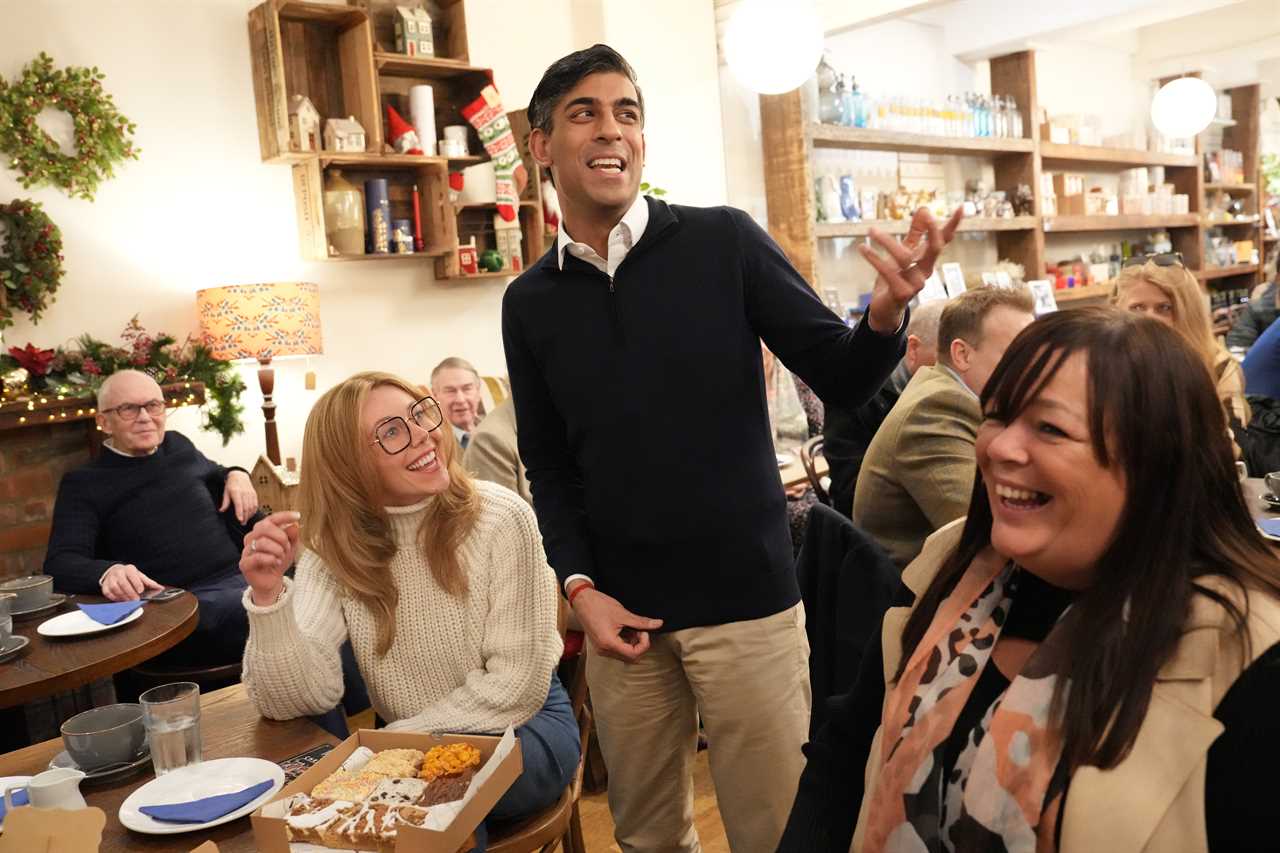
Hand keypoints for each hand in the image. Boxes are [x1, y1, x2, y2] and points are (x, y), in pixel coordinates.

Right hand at [100, 564, 163, 601]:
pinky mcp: (104, 586)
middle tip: (135, 599)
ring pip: (115, 588)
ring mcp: (110, 579)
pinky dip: (115, 598)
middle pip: (123, 583)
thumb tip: (160, 588)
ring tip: (129, 601)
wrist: (114, 572)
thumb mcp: (140, 576)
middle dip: (130, 593)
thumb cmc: (130, 575)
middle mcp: (119, 573)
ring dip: (123, 596)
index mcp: (129, 569)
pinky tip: (121, 600)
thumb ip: (149, 583)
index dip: (136, 583)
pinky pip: (108, 593)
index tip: (140, 590)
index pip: (132, 575)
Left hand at [220, 470, 259, 524]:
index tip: (240, 520)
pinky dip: (253, 511)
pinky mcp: (254, 494)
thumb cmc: (231, 485)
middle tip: (242, 523)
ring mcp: (250, 493)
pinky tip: (250, 515)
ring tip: (245, 520)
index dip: (240, 512)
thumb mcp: (225, 492)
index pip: (239, 504)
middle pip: (246, 507)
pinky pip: (255, 504)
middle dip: (245, 516)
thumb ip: (225, 502)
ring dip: (249, 515)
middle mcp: (244, 492)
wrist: (239, 475)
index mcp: (236, 492)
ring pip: (251, 507)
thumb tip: (221, 510)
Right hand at [239, 511, 300, 605]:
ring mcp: (246, 550)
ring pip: (262, 542)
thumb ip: (292, 536)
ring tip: (281, 557)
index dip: (284, 516)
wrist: (272, 581)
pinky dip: (271, 559)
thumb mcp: (290, 547)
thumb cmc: (279, 560)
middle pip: (264, 527)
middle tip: (287, 547)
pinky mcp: (244, 564)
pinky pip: (257, 557)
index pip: (270, 519)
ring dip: (278, 550)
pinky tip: (276, 562)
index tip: (298, 516)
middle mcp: (251, 538)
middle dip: (281, 536)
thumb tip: (294, 525)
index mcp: (261, 531)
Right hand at [570, 584, 662, 662]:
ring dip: (632, 644)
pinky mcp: (600, 645)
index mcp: (609, 643)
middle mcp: (604, 650)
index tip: (643, 631)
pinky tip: (624, 629)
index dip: (643, 644)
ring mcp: (601, 649)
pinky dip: (624, 642)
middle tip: (639, 629)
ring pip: (624, 655)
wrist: (581, 600)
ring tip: (631, 627)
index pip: (633, 654)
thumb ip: (641, 622)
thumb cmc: (599, 605)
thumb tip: (658, 624)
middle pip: (630, 658)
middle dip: (639, 645)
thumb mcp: (623, 614)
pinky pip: (616, 650)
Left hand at [861, 206, 962, 332]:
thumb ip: (915, 233)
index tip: (961, 208)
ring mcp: (915, 284)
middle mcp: (925, 272)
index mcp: (927, 261)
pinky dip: (874, 258)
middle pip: (935, 248)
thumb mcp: (904, 253)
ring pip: (905, 257)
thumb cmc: (895, 279)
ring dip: (886, 241)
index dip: (952, 225)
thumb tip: (924, 208)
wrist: (885, 310)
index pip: (943, 240)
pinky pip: (888, 272)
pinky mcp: (901, 293)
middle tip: (926, 214)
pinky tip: (863, 248)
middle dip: (932, 230)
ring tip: (871, 230)